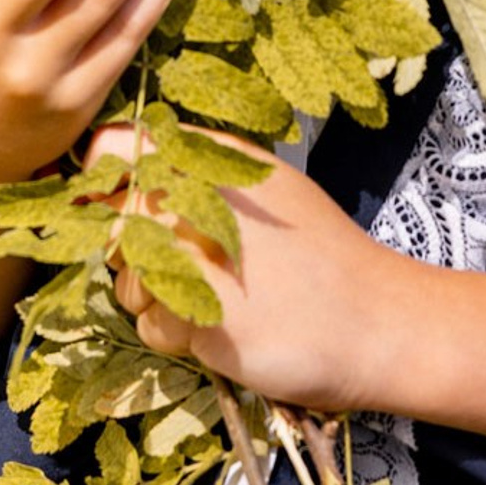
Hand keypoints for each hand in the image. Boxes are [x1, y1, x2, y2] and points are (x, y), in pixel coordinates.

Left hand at [90, 122, 418, 417]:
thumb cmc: (321, 255)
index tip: (128, 210)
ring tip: (216, 301)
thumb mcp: (263, 188)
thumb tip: (121, 174)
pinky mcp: (198, 311)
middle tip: (191, 268)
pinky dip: (178, 337)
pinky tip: (224, 330)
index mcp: (214, 156)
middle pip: (112, 221)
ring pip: (126, 279)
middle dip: (136, 253)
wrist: (378, 321)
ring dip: (156, 299)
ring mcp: (195, 251)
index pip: (115, 147)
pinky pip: (152, 327)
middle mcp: (196, 193)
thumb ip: (198, 175)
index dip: (107, 180)